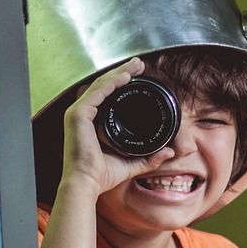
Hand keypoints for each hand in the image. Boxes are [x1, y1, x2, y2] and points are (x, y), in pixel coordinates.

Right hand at [59, 58, 176, 197]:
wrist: (86, 183)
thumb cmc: (101, 176)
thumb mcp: (131, 164)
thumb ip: (149, 158)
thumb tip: (169, 152)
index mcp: (90, 123)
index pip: (106, 96)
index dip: (121, 83)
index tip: (137, 76)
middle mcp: (81, 115)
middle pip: (103, 86)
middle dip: (122, 72)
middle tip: (139, 63)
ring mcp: (77, 113)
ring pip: (99, 85)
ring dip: (118, 73)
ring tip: (135, 65)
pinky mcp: (76, 115)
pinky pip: (95, 93)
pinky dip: (110, 83)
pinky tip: (124, 77)